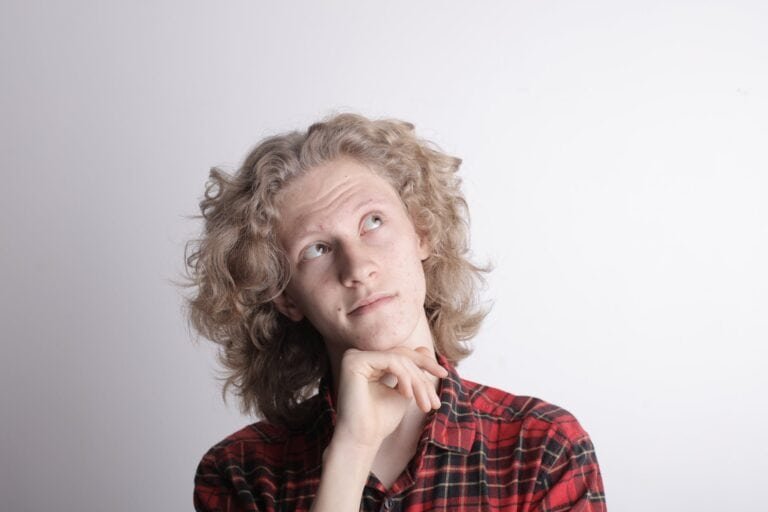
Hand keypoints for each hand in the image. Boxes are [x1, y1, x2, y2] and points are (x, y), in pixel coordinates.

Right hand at [333, 346, 447, 449]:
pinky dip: (403, 377)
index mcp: (369, 362)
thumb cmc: (380, 420)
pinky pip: (390, 361)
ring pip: (399, 359)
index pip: (402, 355)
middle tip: (435, 400)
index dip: (424, 363)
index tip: (444, 375)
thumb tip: (425, 348)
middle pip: (402, 355)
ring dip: (417, 381)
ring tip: (424, 404)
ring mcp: (354, 356)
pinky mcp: (353, 361)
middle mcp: (359, 356)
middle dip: (423, 376)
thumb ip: (412, 372)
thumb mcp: (403, 391)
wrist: (362, 439)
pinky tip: (407, 395)